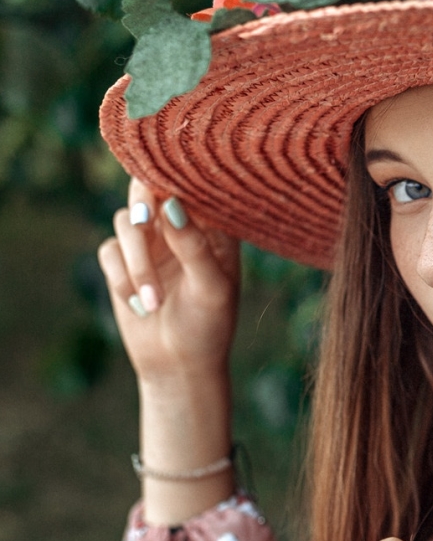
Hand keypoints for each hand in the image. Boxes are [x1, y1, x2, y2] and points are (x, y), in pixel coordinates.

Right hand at [97, 178, 239, 384]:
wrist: (180, 364)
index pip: (196, 184)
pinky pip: (110, 250)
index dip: (177, 177)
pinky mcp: (124, 260)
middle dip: (145, 203)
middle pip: (151, 186)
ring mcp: (151, 240)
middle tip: (145, 221)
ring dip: (137, 261)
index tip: (168, 188)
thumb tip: (172, 205)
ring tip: (153, 300)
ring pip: (128, 221)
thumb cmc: (209, 325)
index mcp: (215, 227)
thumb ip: (193, 246)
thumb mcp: (211, 288)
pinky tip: (141, 305)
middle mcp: (182, 225)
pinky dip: (122, 277)